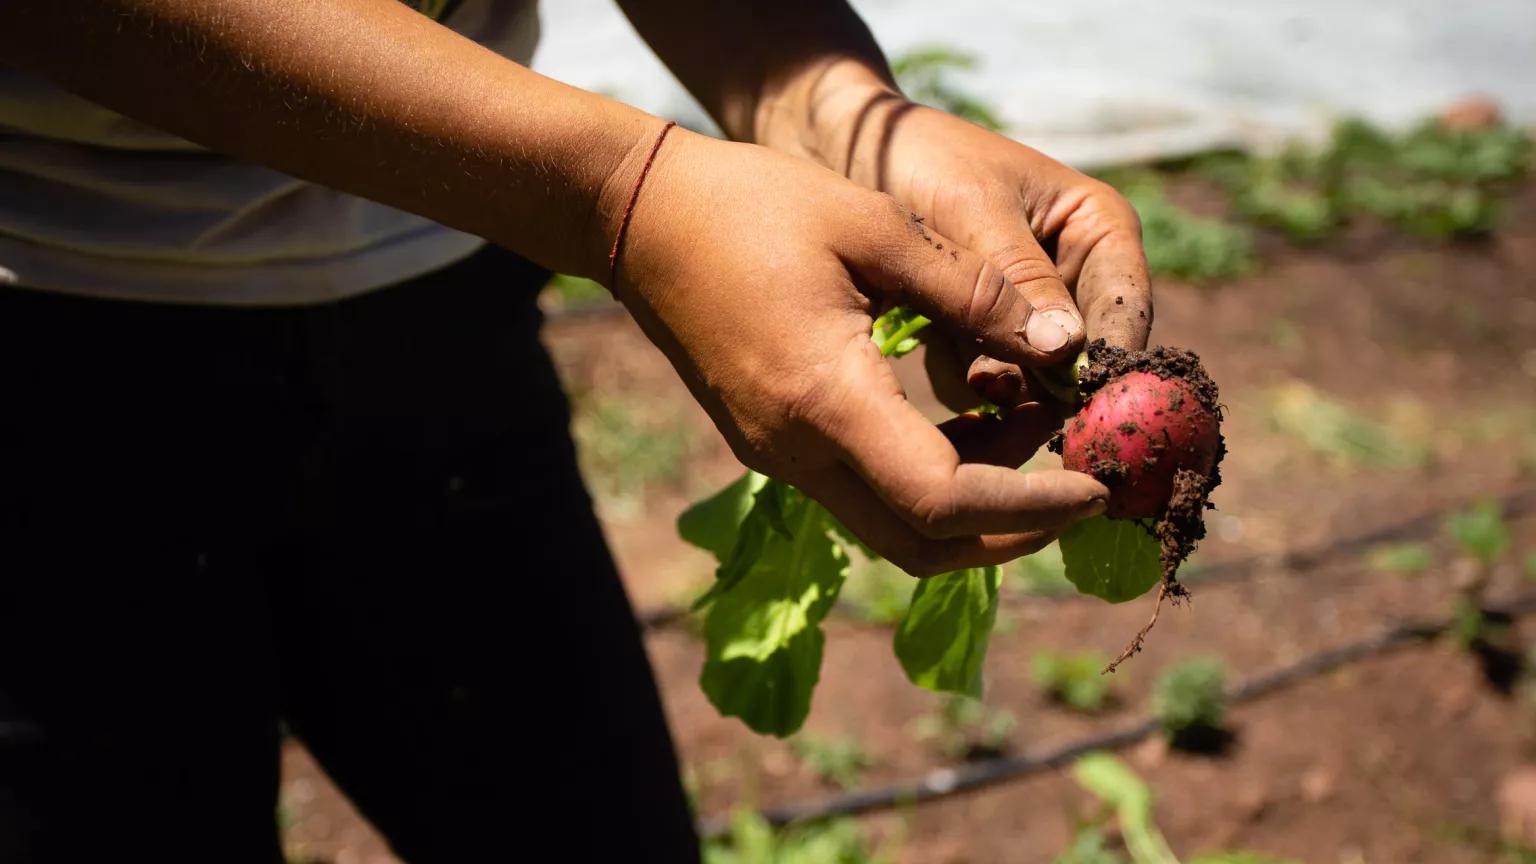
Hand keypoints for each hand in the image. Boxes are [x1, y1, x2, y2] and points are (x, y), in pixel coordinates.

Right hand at [608, 127, 1107, 574]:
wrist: (638, 218)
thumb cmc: (754, 204)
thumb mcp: (877, 227)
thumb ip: (975, 292)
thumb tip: (1064, 344)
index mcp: (827, 400)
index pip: (946, 502)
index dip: (1032, 508)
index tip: (1097, 486)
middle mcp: (798, 452)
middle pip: (921, 546)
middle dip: (1012, 534)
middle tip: (1079, 487)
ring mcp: (778, 456)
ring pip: (892, 528)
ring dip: (971, 508)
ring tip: (1031, 430)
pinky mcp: (770, 444)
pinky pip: (862, 492)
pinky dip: (927, 482)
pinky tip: (966, 421)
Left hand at [824, 95, 1153, 410]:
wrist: (858, 154)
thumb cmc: (926, 162)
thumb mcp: (975, 212)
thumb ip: (1019, 278)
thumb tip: (1069, 348)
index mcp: (1099, 230)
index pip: (1125, 309)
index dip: (1109, 363)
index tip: (1079, 404)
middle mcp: (1076, 274)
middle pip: (1082, 354)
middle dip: (1040, 378)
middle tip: (993, 382)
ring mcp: (1031, 309)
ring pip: (1034, 372)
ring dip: (998, 377)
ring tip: (963, 364)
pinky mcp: (987, 332)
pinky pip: (991, 374)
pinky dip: (963, 373)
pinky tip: (931, 353)